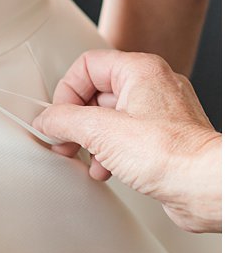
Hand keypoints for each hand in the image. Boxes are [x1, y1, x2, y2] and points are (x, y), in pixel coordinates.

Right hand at [35, 50, 221, 232]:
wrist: (205, 186)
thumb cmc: (170, 154)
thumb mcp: (100, 131)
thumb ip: (63, 121)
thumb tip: (47, 121)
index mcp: (141, 70)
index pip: (87, 65)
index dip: (67, 92)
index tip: (60, 118)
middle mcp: (155, 85)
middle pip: (96, 92)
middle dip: (77, 121)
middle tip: (66, 140)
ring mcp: (162, 112)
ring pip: (110, 117)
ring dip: (92, 140)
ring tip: (87, 158)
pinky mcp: (165, 138)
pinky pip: (127, 136)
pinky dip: (110, 151)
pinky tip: (106, 169)